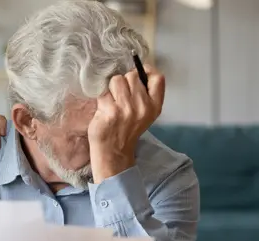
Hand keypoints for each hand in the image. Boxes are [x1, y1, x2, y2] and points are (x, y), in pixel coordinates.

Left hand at [87, 65, 164, 182]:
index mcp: (154, 106)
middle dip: (123, 82)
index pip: (157, 78)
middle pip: (132, 75)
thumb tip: (135, 70)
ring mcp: (126, 109)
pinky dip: (101, 98)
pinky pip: (103, 92)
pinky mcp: (110, 111)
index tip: (138, 73)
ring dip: (111, 88)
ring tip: (112, 102)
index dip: (146, 70)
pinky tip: (104, 109)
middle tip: (120, 96)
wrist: (114, 152)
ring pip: (116, 80)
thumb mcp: (145, 114)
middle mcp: (142, 106)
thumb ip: (144, 94)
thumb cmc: (127, 130)